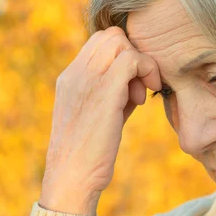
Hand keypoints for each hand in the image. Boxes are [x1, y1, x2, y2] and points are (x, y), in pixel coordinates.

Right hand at [39, 26, 161, 215]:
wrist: (71, 179)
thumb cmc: (86, 154)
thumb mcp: (94, 116)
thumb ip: (110, 93)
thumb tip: (136, 82)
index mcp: (70, 77)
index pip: (99, 42)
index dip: (122, 56)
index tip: (130, 85)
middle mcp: (75, 73)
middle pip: (111, 36)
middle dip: (132, 56)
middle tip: (137, 89)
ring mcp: (87, 80)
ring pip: (121, 42)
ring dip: (139, 64)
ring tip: (138, 98)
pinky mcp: (104, 93)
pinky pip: (131, 60)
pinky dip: (146, 71)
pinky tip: (143, 100)